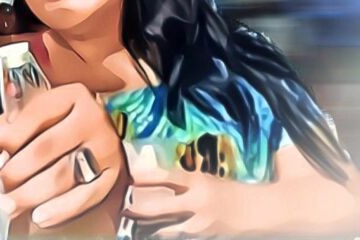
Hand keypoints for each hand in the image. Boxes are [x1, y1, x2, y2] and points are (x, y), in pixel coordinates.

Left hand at [0, 82, 126, 230]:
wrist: (112, 126)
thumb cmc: (70, 118)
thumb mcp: (44, 108)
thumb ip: (15, 121)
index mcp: (72, 96)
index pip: (36, 114)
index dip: (7, 134)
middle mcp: (92, 119)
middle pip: (46, 148)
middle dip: (16, 170)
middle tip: (0, 183)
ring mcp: (104, 148)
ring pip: (63, 175)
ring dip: (31, 193)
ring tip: (11, 203)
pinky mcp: (111, 175)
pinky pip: (85, 197)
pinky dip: (60, 209)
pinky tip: (40, 215)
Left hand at [124, 161, 254, 237]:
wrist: (264, 210)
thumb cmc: (238, 187)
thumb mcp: (215, 173)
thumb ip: (191, 171)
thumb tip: (167, 158)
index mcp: (201, 181)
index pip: (168, 175)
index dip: (148, 175)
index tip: (132, 173)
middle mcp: (198, 202)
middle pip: (161, 206)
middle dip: (140, 205)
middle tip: (125, 202)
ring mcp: (201, 224)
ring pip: (168, 228)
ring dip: (150, 225)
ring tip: (131, 222)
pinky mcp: (206, 236)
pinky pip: (181, 236)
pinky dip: (168, 233)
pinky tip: (153, 232)